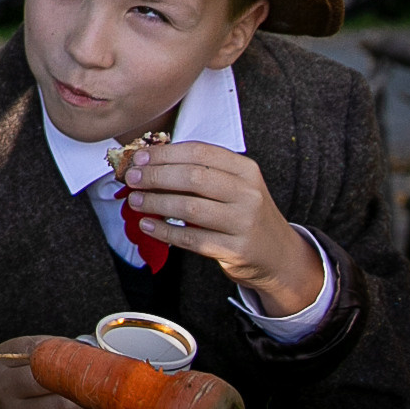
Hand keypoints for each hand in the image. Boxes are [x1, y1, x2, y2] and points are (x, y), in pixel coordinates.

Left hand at [118, 139, 322, 314]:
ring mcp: (243, 222)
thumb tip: (148, 164)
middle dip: (155, 176)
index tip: (139, 157)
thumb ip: (200, 173)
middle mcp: (247, 193)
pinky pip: (192, 239)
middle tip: (131, 178)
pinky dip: (165, 232)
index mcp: (245, 170)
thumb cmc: (244, 214)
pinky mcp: (235, 250)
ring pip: (190, 208)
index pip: (199, 152)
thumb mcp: (235, 186)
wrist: (278, 256)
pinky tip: (148, 226)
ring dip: (156, 203)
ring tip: (135, 201)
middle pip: (192, 177)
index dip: (165, 153)